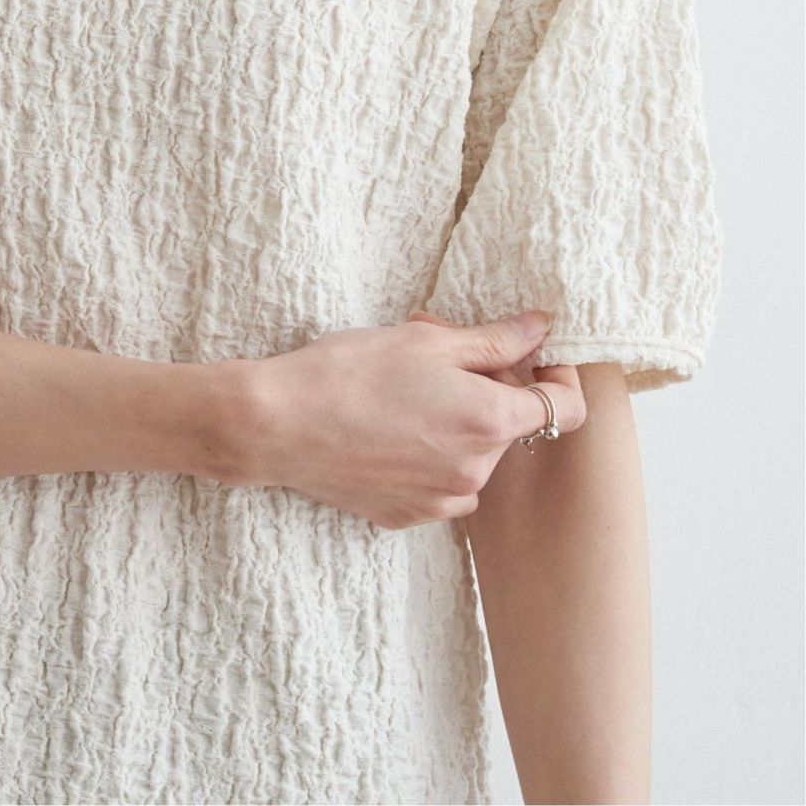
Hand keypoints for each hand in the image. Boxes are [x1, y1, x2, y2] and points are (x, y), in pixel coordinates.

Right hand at [233, 309, 587, 528]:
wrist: (278, 424)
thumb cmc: (348, 372)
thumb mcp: (427, 341)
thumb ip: (495, 340)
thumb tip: (542, 328)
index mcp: (489, 421)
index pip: (566, 409)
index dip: (557, 378)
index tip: (532, 359)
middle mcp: (476, 471)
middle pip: (509, 427)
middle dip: (484, 390)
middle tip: (431, 357)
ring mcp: (441, 501)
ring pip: (473, 456)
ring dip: (455, 427)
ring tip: (401, 394)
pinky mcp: (407, 517)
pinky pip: (439, 484)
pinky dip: (426, 457)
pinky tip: (385, 431)